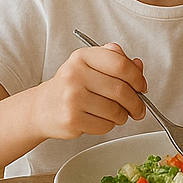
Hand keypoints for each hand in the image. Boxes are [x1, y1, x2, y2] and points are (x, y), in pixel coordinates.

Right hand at [29, 42, 147, 141]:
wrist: (41, 108)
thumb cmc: (71, 85)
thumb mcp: (90, 65)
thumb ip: (116, 61)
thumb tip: (138, 66)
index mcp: (82, 57)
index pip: (120, 64)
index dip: (137, 77)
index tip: (142, 86)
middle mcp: (75, 75)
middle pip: (121, 90)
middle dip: (136, 102)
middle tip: (139, 108)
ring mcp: (72, 98)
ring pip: (115, 110)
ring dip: (123, 116)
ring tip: (120, 114)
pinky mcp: (71, 120)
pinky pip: (104, 125)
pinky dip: (110, 125)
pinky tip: (103, 120)